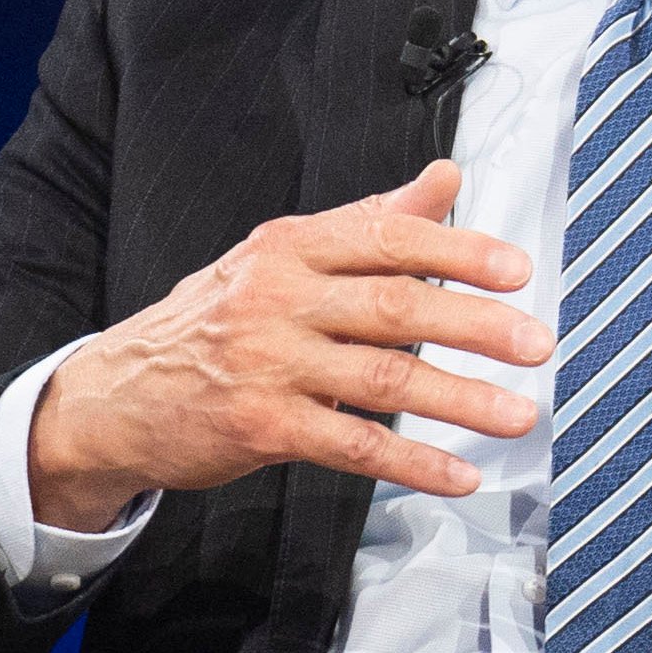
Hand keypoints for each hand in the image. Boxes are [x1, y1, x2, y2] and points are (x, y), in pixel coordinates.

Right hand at [26, 161, 549, 531]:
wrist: (114, 395)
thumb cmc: (216, 318)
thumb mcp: (283, 255)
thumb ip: (371, 220)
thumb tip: (446, 178)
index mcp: (292, 246)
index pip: (389, 238)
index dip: (460, 251)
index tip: (518, 271)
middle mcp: (279, 297)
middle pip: (396, 306)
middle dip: (477, 325)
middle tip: (537, 343)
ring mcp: (268, 364)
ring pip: (383, 379)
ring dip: (461, 400)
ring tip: (518, 413)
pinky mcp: (260, 426)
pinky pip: (352, 445)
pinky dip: (412, 462)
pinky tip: (459, 474)